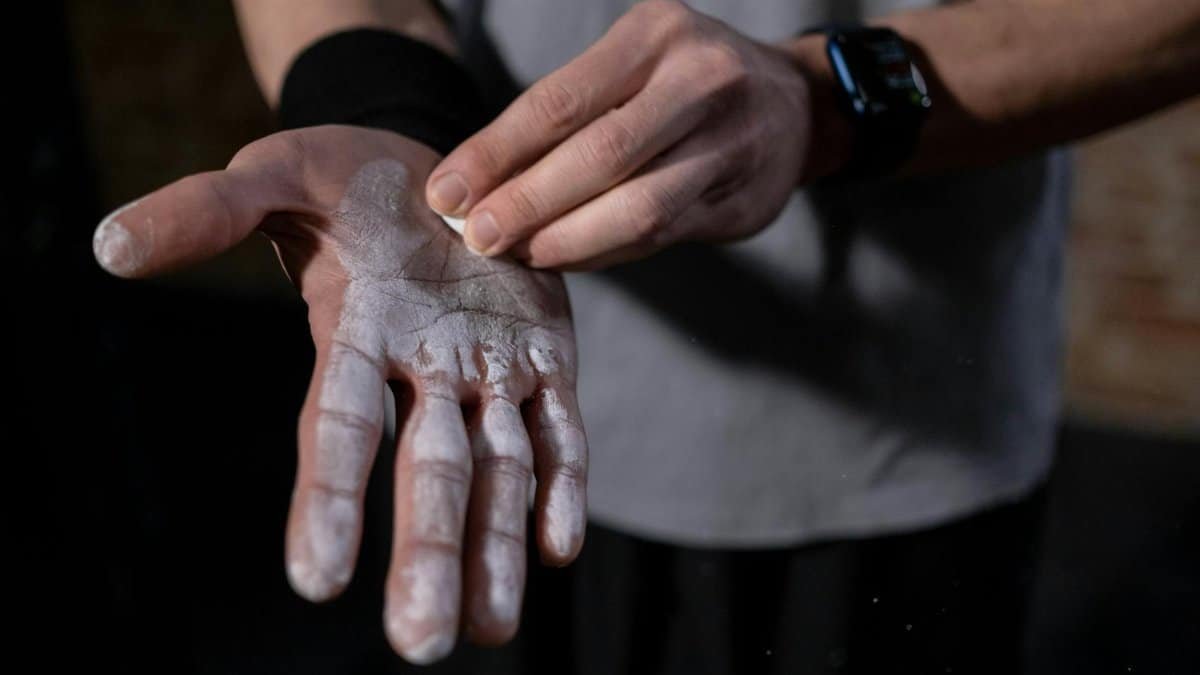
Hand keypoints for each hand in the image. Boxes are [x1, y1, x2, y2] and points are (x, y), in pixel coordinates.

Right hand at [92, 126, 586, 662]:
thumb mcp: (276, 174)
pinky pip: (559, 427)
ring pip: (498, 468)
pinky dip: (562, 482)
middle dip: (426, 552)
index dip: (328, 496)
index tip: (316, 579)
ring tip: (494, 628)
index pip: (339, 426)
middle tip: (423, 643)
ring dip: (497, 546)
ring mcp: (488, 367)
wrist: (439, 166)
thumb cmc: (346, 176)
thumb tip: (110, 246)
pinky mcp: (546, 355)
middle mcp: (423, 369)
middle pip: (426, 470)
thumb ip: (210, 211)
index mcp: (357, 334)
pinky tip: (558, 547)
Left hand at [424, 0, 813, 269]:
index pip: (559, 101)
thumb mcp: (633, 65)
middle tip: (477, 235)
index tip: (447, 191)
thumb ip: (569, 116)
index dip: (495, 153)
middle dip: (527, 202)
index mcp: (655, 35)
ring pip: (636, 207)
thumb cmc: (684, 84)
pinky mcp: (743, 200)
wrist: (794, 104)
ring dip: (566, 239)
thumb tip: (480, 185)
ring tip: (518, 253)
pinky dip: (605, 251)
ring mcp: (731, 143)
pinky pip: (660, 235)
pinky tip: (567, 256)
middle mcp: (701, 81)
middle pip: (599, 155)